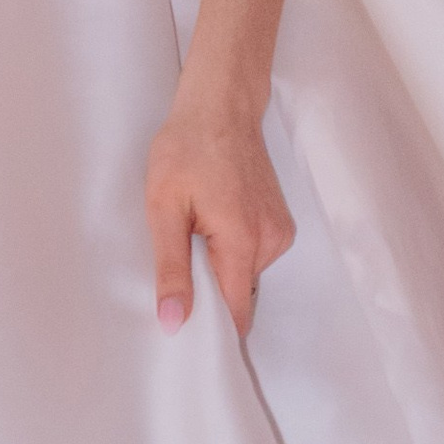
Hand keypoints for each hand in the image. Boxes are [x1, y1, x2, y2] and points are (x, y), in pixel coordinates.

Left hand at [146, 90, 293, 338]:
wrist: (220, 105)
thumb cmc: (187, 147)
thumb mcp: (164, 208)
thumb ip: (171, 268)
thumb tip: (174, 322)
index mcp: (243, 241)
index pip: (236, 313)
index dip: (213, 331)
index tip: (188, 338)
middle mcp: (271, 242)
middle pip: (239, 294)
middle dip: (209, 291)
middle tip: (177, 263)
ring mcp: (280, 231)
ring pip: (244, 274)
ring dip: (218, 266)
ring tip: (194, 229)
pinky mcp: (279, 222)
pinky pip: (252, 254)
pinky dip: (231, 249)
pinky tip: (212, 220)